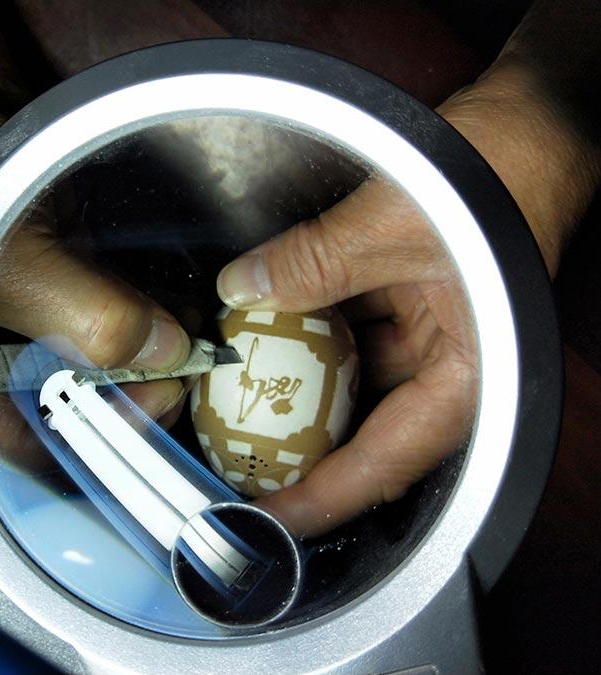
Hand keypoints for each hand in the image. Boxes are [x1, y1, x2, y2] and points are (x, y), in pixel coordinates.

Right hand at [0, 1, 191, 429]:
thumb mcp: (14, 264)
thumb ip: (89, 320)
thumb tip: (172, 352)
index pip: (39, 443)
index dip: (100, 440)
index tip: (158, 406)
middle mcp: (11, 359)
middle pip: (85, 407)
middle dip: (139, 392)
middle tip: (188, 367)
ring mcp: (47, 318)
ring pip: (110, 362)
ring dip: (157, 356)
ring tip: (196, 338)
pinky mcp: (76, 280)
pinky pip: (120, 315)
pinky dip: (154, 317)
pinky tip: (184, 308)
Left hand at [220, 49, 599, 536]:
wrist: (538, 118)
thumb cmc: (501, 172)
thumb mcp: (394, 222)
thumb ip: (314, 261)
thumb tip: (243, 289)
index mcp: (468, 378)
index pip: (383, 462)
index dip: (321, 497)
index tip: (270, 520)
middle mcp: (449, 368)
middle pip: (364, 428)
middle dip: (301, 449)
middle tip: (239, 464)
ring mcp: (429, 334)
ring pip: (354, 377)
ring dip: (299, 383)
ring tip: (238, 401)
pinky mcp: (413, 301)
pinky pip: (354, 330)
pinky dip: (312, 331)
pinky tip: (267, 328)